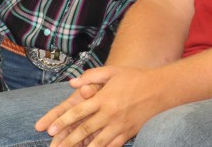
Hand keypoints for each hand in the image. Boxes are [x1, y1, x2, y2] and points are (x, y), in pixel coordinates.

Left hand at [37, 67, 165, 146]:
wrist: (161, 89)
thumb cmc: (135, 78)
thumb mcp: (113, 71)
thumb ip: (92, 76)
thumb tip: (73, 83)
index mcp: (103, 98)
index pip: (78, 112)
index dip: (63, 121)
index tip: (50, 129)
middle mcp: (110, 113)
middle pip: (85, 130)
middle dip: (68, 140)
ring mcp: (119, 125)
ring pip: (97, 142)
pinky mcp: (128, 133)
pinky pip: (113, 146)